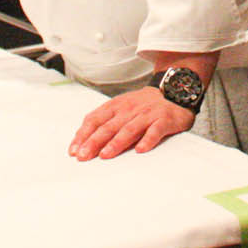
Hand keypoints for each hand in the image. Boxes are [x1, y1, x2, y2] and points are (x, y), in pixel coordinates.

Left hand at [69, 88, 194, 159]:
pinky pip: (155, 131)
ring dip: (116, 142)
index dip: (83, 135)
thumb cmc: (143, 105)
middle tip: (83, 156)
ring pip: (129, 129)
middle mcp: (129, 109)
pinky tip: (140, 150)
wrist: (173, 91)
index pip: (95, 120)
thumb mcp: (121, 107)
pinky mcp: (164, 120)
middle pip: (109, 126)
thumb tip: (83, 142)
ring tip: (105, 155)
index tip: (74, 151)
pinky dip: (147, 140)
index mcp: (116, 106)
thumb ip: (105, 122)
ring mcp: (147, 114)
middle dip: (94, 142)